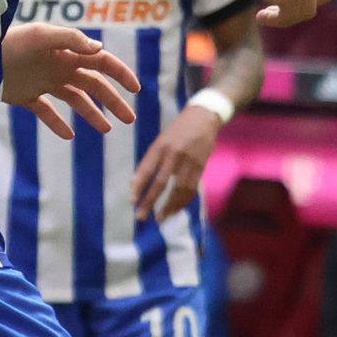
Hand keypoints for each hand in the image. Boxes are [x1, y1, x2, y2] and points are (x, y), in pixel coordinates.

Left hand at [2, 25, 137, 128]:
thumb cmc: (7, 42)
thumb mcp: (39, 35)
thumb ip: (70, 39)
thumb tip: (99, 49)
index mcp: (66, 52)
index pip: (101, 62)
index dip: (120, 74)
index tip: (136, 89)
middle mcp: (58, 66)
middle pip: (93, 85)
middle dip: (113, 101)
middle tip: (129, 119)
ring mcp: (43, 82)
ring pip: (75, 100)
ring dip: (92, 113)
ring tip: (106, 130)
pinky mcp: (25, 96)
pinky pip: (46, 112)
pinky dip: (58, 123)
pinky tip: (69, 135)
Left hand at [132, 99, 226, 224]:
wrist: (204, 118)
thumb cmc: (177, 130)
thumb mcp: (161, 140)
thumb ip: (151, 160)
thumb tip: (137, 185)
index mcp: (161, 146)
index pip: (146, 169)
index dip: (138, 186)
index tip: (131, 201)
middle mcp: (174, 154)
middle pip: (161, 183)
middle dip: (150, 201)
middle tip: (141, 217)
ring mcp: (190, 161)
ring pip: (179, 189)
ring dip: (169, 206)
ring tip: (160, 219)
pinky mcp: (201, 167)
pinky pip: (192, 188)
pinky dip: (184, 201)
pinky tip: (176, 209)